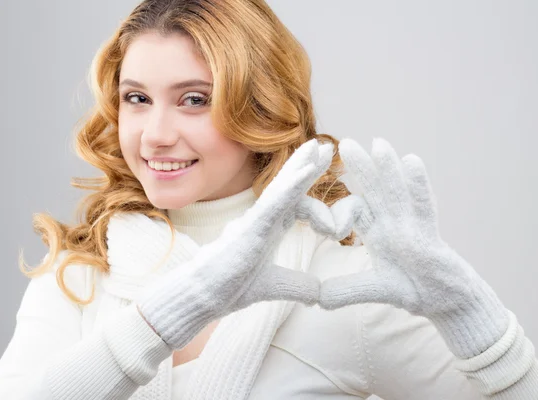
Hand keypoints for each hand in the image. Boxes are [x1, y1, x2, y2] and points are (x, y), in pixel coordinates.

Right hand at [136, 138, 334, 349]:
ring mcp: (255, 221)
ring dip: (300, 167)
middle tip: (323, 147)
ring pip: (281, 188)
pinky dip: (291, 186)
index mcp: (269, 230)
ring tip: (316, 147)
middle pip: (288, 187)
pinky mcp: (250, 228)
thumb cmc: (229, 288)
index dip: (314, 198)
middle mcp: (263, 220)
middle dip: (305, 166)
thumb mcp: (275, 286)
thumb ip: (298, 285)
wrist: (202, 298)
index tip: (334, 203)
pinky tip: (306, 172)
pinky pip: (274, 202)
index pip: (295, 205)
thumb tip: (320, 294)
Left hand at [319, 138, 509, 357]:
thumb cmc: (414, 289)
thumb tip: (319, 299)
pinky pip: (423, 206)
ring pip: (398, 193)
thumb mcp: (377, 289)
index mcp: (378, 234)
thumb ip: (349, 290)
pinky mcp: (429, 235)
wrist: (447, 301)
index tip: (325, 216)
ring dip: (388, 168)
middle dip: (361, 167)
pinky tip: (412, 161)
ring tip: (378, 142)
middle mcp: (394, 224)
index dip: (340, 209)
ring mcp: (413, 227)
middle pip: (375, 191)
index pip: (355, 211)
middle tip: (345, 142)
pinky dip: (418, 185)